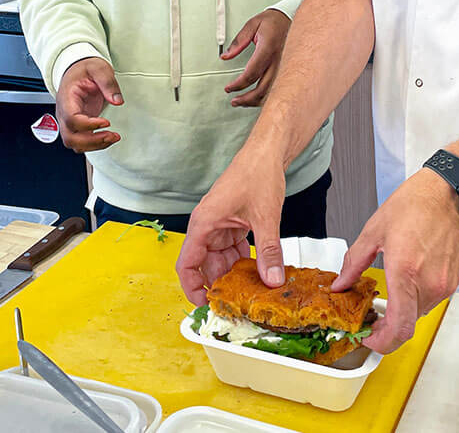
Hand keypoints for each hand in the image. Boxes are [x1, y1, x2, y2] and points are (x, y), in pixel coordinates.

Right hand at [55, 57, 123, 152]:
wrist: (76, 70)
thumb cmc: (84, 70)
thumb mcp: (99, 68)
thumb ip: (108, 83)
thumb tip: (117, 100)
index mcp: (67, 98)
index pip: (71, 119)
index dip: (89, 124)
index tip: (106, 122)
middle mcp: (64, 112)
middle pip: (70, 137)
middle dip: (91, 141)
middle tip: (111, 135)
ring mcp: (69, 120)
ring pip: (74, 143)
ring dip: (93, 145)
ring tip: (112, 138)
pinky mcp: (78, 125)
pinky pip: (81, 141)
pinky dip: (94, 144)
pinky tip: (108, 138)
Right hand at [177, 144, 286, 304]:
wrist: (267, 151)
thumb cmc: (257, 173)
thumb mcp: (265, 217)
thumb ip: (268, 252)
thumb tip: (272, 280)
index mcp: (204, 223)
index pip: (187, 264)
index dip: (192, 289)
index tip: (205, 306)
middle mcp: (207, 225)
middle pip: (204, 265)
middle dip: (218, 285)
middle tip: (236, 304)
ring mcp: (220, 223)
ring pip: (220, 258)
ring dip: (233, 274)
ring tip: (249, 291)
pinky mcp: (232, 221)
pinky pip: (232, 248)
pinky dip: (243, 260)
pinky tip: (258, 270)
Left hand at [222, 9, 291, 106]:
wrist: (292, 17)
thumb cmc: (274, 21)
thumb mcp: (252, 25)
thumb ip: (238, 42)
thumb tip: (226, 56)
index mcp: (268, 48)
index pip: (251, 73)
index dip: (238, 84)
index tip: (228, 88)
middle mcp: (279, 60)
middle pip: (262, 88)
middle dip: (246, 98)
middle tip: (234, 100)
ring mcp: (285, 67)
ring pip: (272, 92)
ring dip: (256, 101)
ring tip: (243, 102)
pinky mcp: (288, 70)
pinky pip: (279, 89)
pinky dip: (267, 97)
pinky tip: (258, 98)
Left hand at [332, 168, 458, 353]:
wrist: (450, 193)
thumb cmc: (416, 204)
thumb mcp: (375, 229)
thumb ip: (354, 261)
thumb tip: (341, 283)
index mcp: (405, 272)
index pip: (398, 328)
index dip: (380, 342)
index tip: (367, 338)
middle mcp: (428, 284)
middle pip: (406, 324)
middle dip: (386, 325)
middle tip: (371, 316)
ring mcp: (444, 285)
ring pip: (418, 313)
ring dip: (401, 310)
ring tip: (388, 292)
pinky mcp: (453, 281)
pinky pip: (430, 299)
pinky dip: (415, 297)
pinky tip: (406, 278)